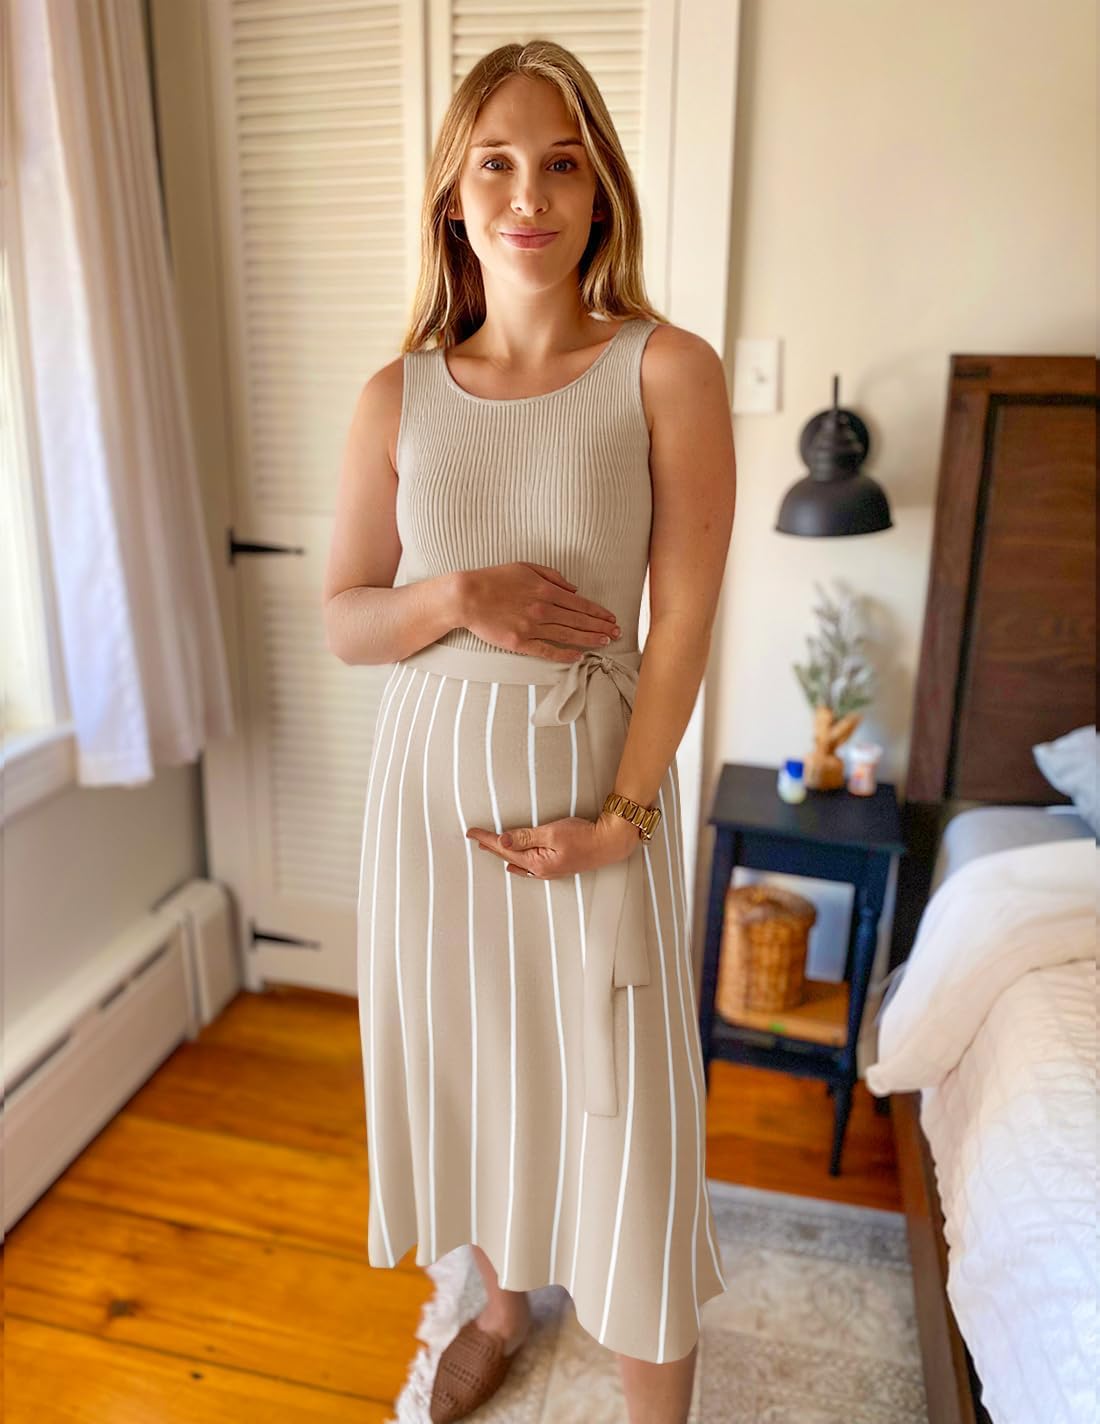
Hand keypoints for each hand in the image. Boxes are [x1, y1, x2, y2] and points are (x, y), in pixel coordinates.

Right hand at [458, 561, 620, 663]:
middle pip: (579, 621)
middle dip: (601, 627)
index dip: (599, 612)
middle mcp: (544, 609)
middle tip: (617, 633)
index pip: (580, 604)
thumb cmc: (494, 579)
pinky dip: (565, 654)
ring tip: (605, 643)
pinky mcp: (520, 642)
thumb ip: (552, 576)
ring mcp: (532, 627)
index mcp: (546, 590)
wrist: (467, 596)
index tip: (612, 618)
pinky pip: (547, 650)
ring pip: (568, 635)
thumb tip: (574, 589)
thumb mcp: (525, 567)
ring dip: (590, 640)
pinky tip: (579, 656)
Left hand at [466, 808, 640, 878]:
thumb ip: (525, 837)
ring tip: (487, 849)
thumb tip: (500, 842)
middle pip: (508, 856)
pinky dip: (517, 863)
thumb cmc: (583, 835)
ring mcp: (549, 870)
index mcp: (536, 862)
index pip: (504, 848)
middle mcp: (540, 870)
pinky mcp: (557, 866)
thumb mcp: (551, 833)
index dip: (486, 839)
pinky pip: (529, 867)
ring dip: (502, 854)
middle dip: (490, 847)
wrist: (610, 843)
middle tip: (474, 838)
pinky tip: (514, 866)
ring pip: (518, 861)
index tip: (470, 832)